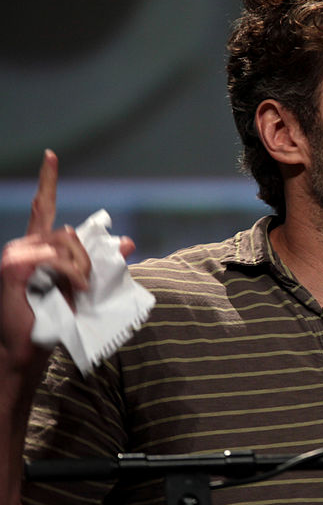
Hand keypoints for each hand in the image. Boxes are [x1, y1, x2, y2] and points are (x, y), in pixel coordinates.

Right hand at [0, 151, 134, 369]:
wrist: (29, 348)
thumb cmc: (54, 319)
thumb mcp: (84, 286)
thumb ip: (101, 262)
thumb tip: (128, 241)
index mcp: (38, 247)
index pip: (43, 207)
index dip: (48, 181)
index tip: (51, 156)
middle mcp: (24, 247)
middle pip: (69, 233)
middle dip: (87, 259)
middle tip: (86, 284)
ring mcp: (15, 256)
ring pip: (64, 244)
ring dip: (80, 268)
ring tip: (78, 290)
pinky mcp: (12, 268)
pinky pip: (50, 257)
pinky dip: (67, 271)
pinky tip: (71, 287)